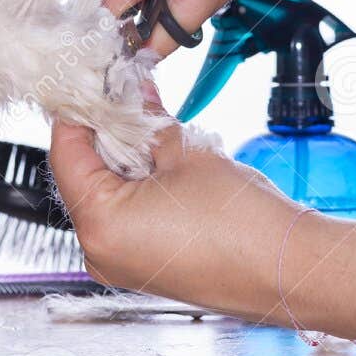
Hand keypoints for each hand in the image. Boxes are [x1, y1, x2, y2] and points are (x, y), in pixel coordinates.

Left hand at [47, 115, 298, 317]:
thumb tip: (131, 91)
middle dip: (103, 133)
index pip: (64, 152)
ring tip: (149, 128)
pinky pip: (124, 218)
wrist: (291, 270)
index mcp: (99, 224)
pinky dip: (136, 187)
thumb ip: (147, 118)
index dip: (77, 112)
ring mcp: (121, 265)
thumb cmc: (244, 223)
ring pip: (104, 195)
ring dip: (122, 159)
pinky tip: (160, 162)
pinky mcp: (144, 268)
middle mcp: (99, 252)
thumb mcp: (185, 152)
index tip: (90, 85)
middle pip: (81, 175)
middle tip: (124, 98)